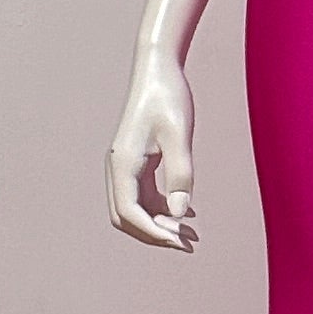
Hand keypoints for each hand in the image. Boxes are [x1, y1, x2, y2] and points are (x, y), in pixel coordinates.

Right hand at [108, 52, 194, 248]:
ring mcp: (126, 166)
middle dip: (155, 234)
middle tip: (189, 243)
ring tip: (193, 233)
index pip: (130, 213)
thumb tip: (181, 213)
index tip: (182, 242)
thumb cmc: (168, 97)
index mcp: (123, 163)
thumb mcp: (179, 135)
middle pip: (127, 218)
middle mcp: (119, 168)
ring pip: (136, 209)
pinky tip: (188, 213)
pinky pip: (144, 196)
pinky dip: (163, 209)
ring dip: (161, 223)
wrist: (157, 69)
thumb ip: (180, 175)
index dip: (154, 233)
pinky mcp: (137, 162)